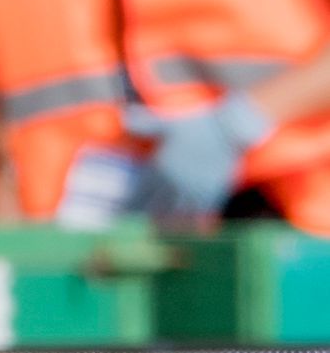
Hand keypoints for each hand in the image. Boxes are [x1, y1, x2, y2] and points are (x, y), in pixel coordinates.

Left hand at [133, 94, 271, 220]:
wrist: (231, 128)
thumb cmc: (199, 124)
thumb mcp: (168, 123)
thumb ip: (145, 124)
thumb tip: (123, 120)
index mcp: (161, 166)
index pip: (139, 192)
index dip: (130, 204)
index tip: (121, 214)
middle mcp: (175, 181)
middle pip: (155, 207)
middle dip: (145, 218)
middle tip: (137, 227)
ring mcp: (195, 188)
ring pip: (176, 214)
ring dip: (167, 224)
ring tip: (159, 232)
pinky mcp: (214, 191)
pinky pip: (201, 214)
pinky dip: (193, 223)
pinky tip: (189, 229)